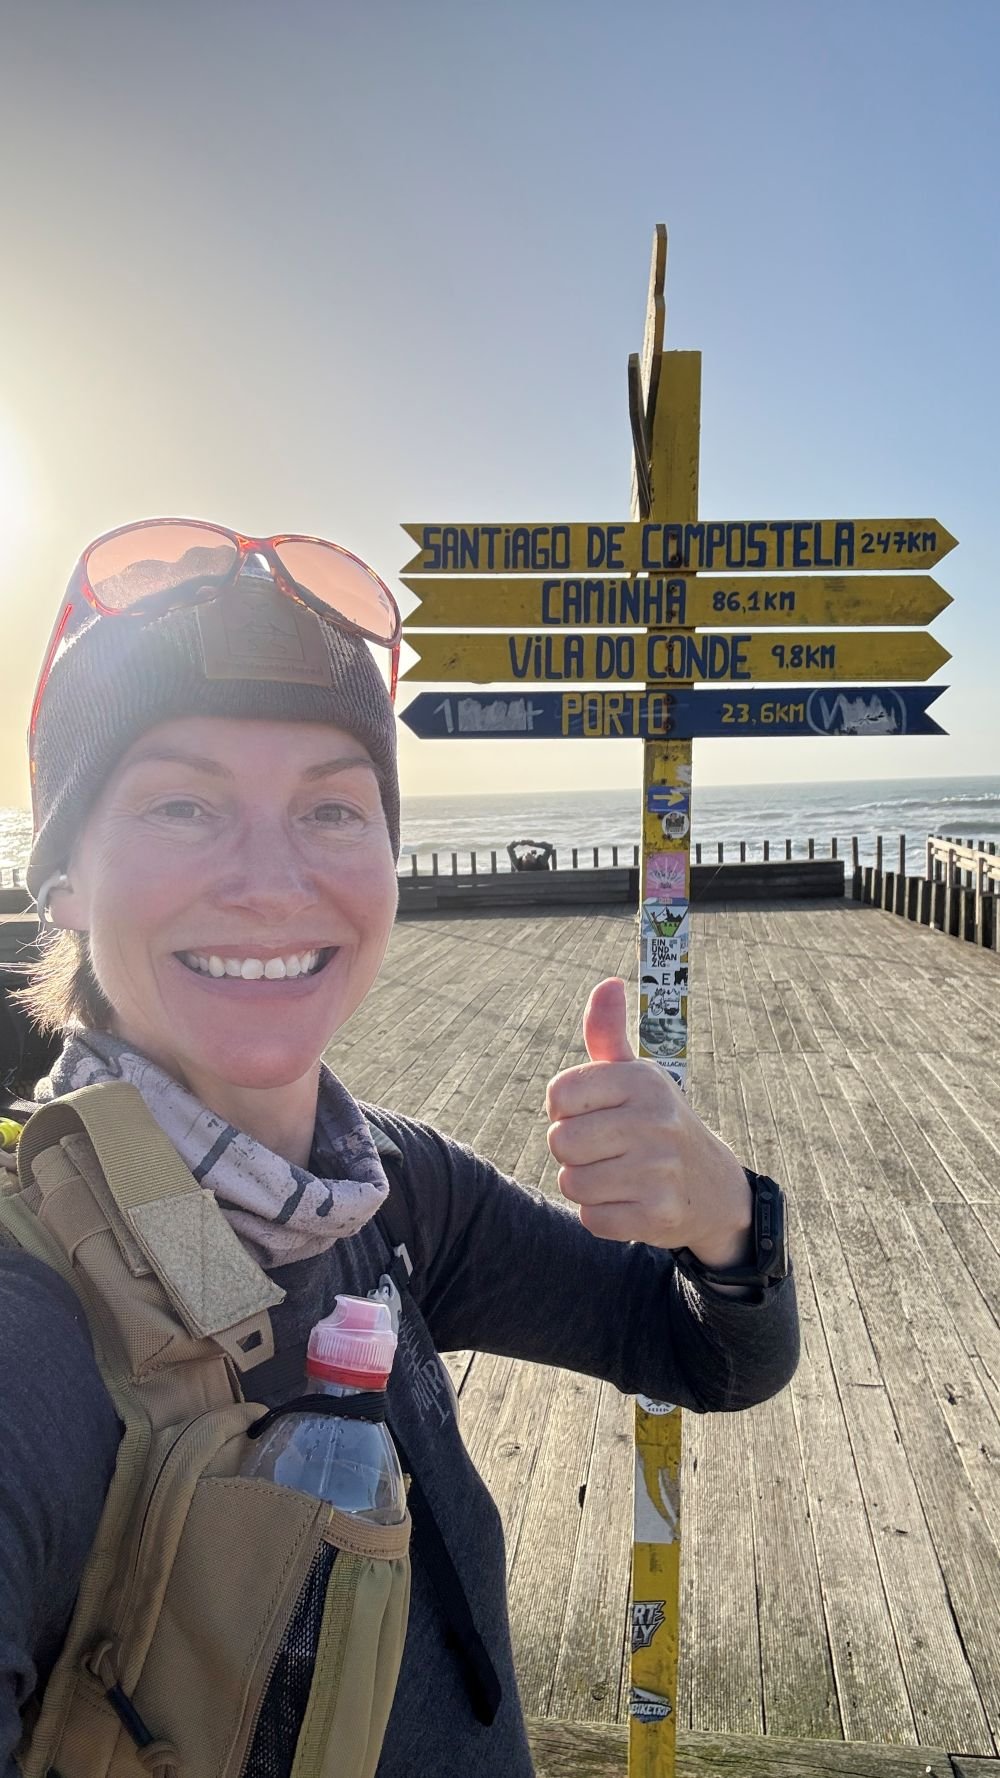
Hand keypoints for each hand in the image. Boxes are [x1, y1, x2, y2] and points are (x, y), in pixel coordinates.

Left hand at [545, 977, 752, 1265]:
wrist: (713, 1187)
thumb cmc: (655, 1122)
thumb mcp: (636, 1076)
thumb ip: (608, 1033)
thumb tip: (607, 983)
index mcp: (641, 1080)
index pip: (558, 1095)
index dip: (564, 1110)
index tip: (591, 1114)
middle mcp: (654, 1121)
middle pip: (560, 1143)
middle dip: (572, 1152)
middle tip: (605, 1150)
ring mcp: (659, 1170)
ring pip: (572, 1184)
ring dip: (586, 1186)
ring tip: (618, 1176)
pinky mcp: (658, 1215)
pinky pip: (592, 1220)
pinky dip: (602, 1216)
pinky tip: (629, 1202)